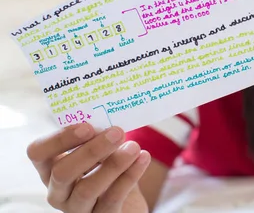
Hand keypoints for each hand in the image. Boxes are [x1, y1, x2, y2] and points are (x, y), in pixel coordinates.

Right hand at [26, 123, 150, 212]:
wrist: (128, 202)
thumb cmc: (108, 169)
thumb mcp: (100, 151)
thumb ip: (98, 137)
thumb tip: (110, 122)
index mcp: (51, 168)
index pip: (38, 152)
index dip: (59, 139)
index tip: (87, 126)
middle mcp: (58, 191)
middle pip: (63, 172)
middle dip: (91, 150)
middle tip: (117, 132)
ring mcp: (77, 209)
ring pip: (87, 189)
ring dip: (114, 164)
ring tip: (134, 147)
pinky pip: (112, 199)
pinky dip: (130, 176)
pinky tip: (143, 158)